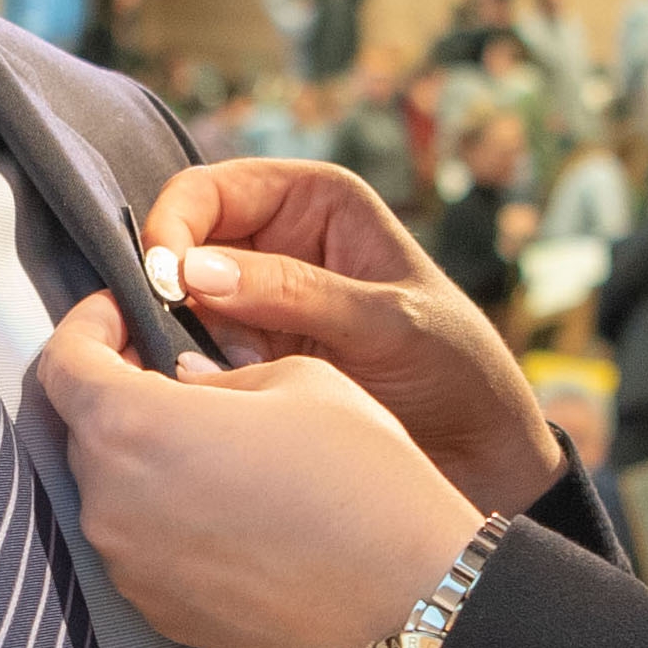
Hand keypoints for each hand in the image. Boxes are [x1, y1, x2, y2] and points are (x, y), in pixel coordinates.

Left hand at [34, 293, 482, 647]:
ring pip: (111, 491)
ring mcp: (128, 567)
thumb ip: (213, 373)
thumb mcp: (295, 379)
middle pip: (84, 429)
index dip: (89, 325)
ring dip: (145, 460)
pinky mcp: (157, 612)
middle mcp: (108, 503)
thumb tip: (182, 382)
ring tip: (215, 448)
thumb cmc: (359, 475)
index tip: (123, 314)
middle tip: (176, 372)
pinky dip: (166, 518)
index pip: (64, 362)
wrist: (407, 593)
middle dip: (120, 392)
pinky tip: (230, 509)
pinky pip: (140, 546)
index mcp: (130, 427)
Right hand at [139, 158, 564, 519]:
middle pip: (183, 247)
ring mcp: (259, 305)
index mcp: (315, 201)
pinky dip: (197, 376)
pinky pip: (197, 356)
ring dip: (186, 341)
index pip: (212, 190)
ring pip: (181, 307)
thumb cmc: (457, 371)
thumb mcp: (387, 323)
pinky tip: (228, 400)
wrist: (482, 457)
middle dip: (173, 293)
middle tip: (186, 343)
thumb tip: (193, 271)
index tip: (165, 280)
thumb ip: (295, 294)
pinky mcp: (251, 362)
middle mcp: (278, 244)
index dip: (176, 226)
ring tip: (229, 379)